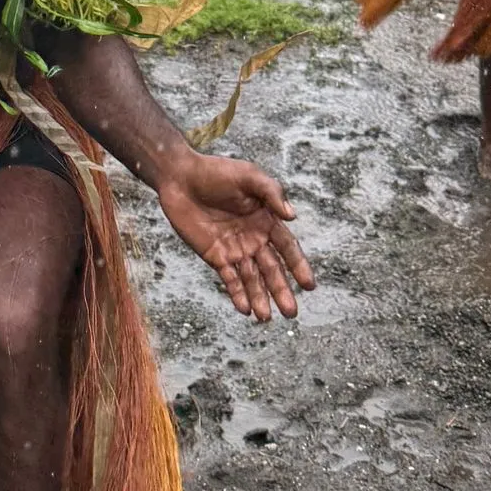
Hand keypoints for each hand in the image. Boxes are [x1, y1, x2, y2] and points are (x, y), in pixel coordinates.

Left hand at [157, 150, 313, 322]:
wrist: (180, 177)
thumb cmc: (217, 172)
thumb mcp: (249, 176)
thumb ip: (272, 193)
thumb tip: (292, 217)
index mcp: (267, 220)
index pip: (287, 247)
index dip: (299, 266)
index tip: (309, 285)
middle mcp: (254, 238)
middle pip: (272, 269)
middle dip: (282, 290)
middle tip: (291, 313)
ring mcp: (235, 249)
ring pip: (252, 278)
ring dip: (260, 298)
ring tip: (266, 318)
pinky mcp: (215, 256)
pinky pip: (229, 279)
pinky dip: (237, 294)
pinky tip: (245, 309)